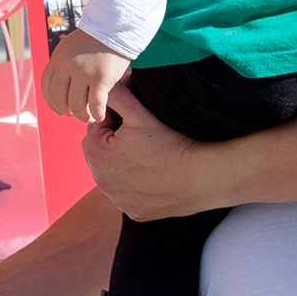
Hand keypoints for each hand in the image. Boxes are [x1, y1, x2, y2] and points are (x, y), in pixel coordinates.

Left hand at [41, 29, 129, 122]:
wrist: (114, 27)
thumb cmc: (95, 41)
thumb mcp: (70, 49)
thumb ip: (63, 66)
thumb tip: (59, 91)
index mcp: (58, 58)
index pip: (46, 86)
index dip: (50, 102)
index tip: (58, 110)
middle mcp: (67, 66)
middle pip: (58, 99)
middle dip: (65, 111)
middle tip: (75, 114)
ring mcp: (84, 72)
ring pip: (76, 105)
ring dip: (82, 116)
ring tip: (89, 117)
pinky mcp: (101, 78)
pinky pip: (95, 104)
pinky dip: (97, 114)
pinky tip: (101, 115)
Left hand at [84, 84, 218, 219]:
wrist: (200, 178)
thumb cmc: (169, 143)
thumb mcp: (139, 114)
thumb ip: (116, 95)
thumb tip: (104, 83)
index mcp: (96, 153)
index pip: (96, 127)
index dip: (115, 120)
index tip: (135, 121)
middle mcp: (100, 180)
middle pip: (102, 151)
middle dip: (114, 142)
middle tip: (142, 138)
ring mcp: (116, 199)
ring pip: (113, 173)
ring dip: (122, 164)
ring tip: (148, 156)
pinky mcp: (133, 212)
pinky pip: (128, 194)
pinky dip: (135, 186)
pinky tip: (153, 177)